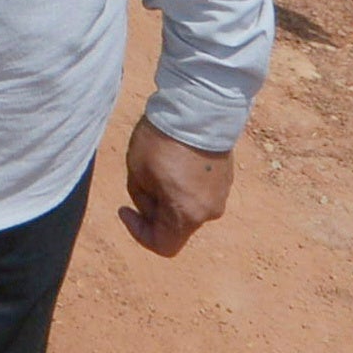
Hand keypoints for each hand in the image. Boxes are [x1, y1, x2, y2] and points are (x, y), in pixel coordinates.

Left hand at [120, 116, 237, 256]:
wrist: (200, 106)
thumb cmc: (163, 139)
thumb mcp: (137, 171)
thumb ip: (143, 198)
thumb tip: (150, 205)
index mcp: (186, 215)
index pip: (163, 246)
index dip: (139, 233)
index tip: (125, 210)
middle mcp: (208, 211)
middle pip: (175, 226)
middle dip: (153, 210)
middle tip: (141, 179)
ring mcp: (221, 194)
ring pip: (188, 207)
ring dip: (170, 196)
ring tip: (159, 164)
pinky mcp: (227, 178)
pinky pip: (200, 191)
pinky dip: (185, 185)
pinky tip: (176, 158)